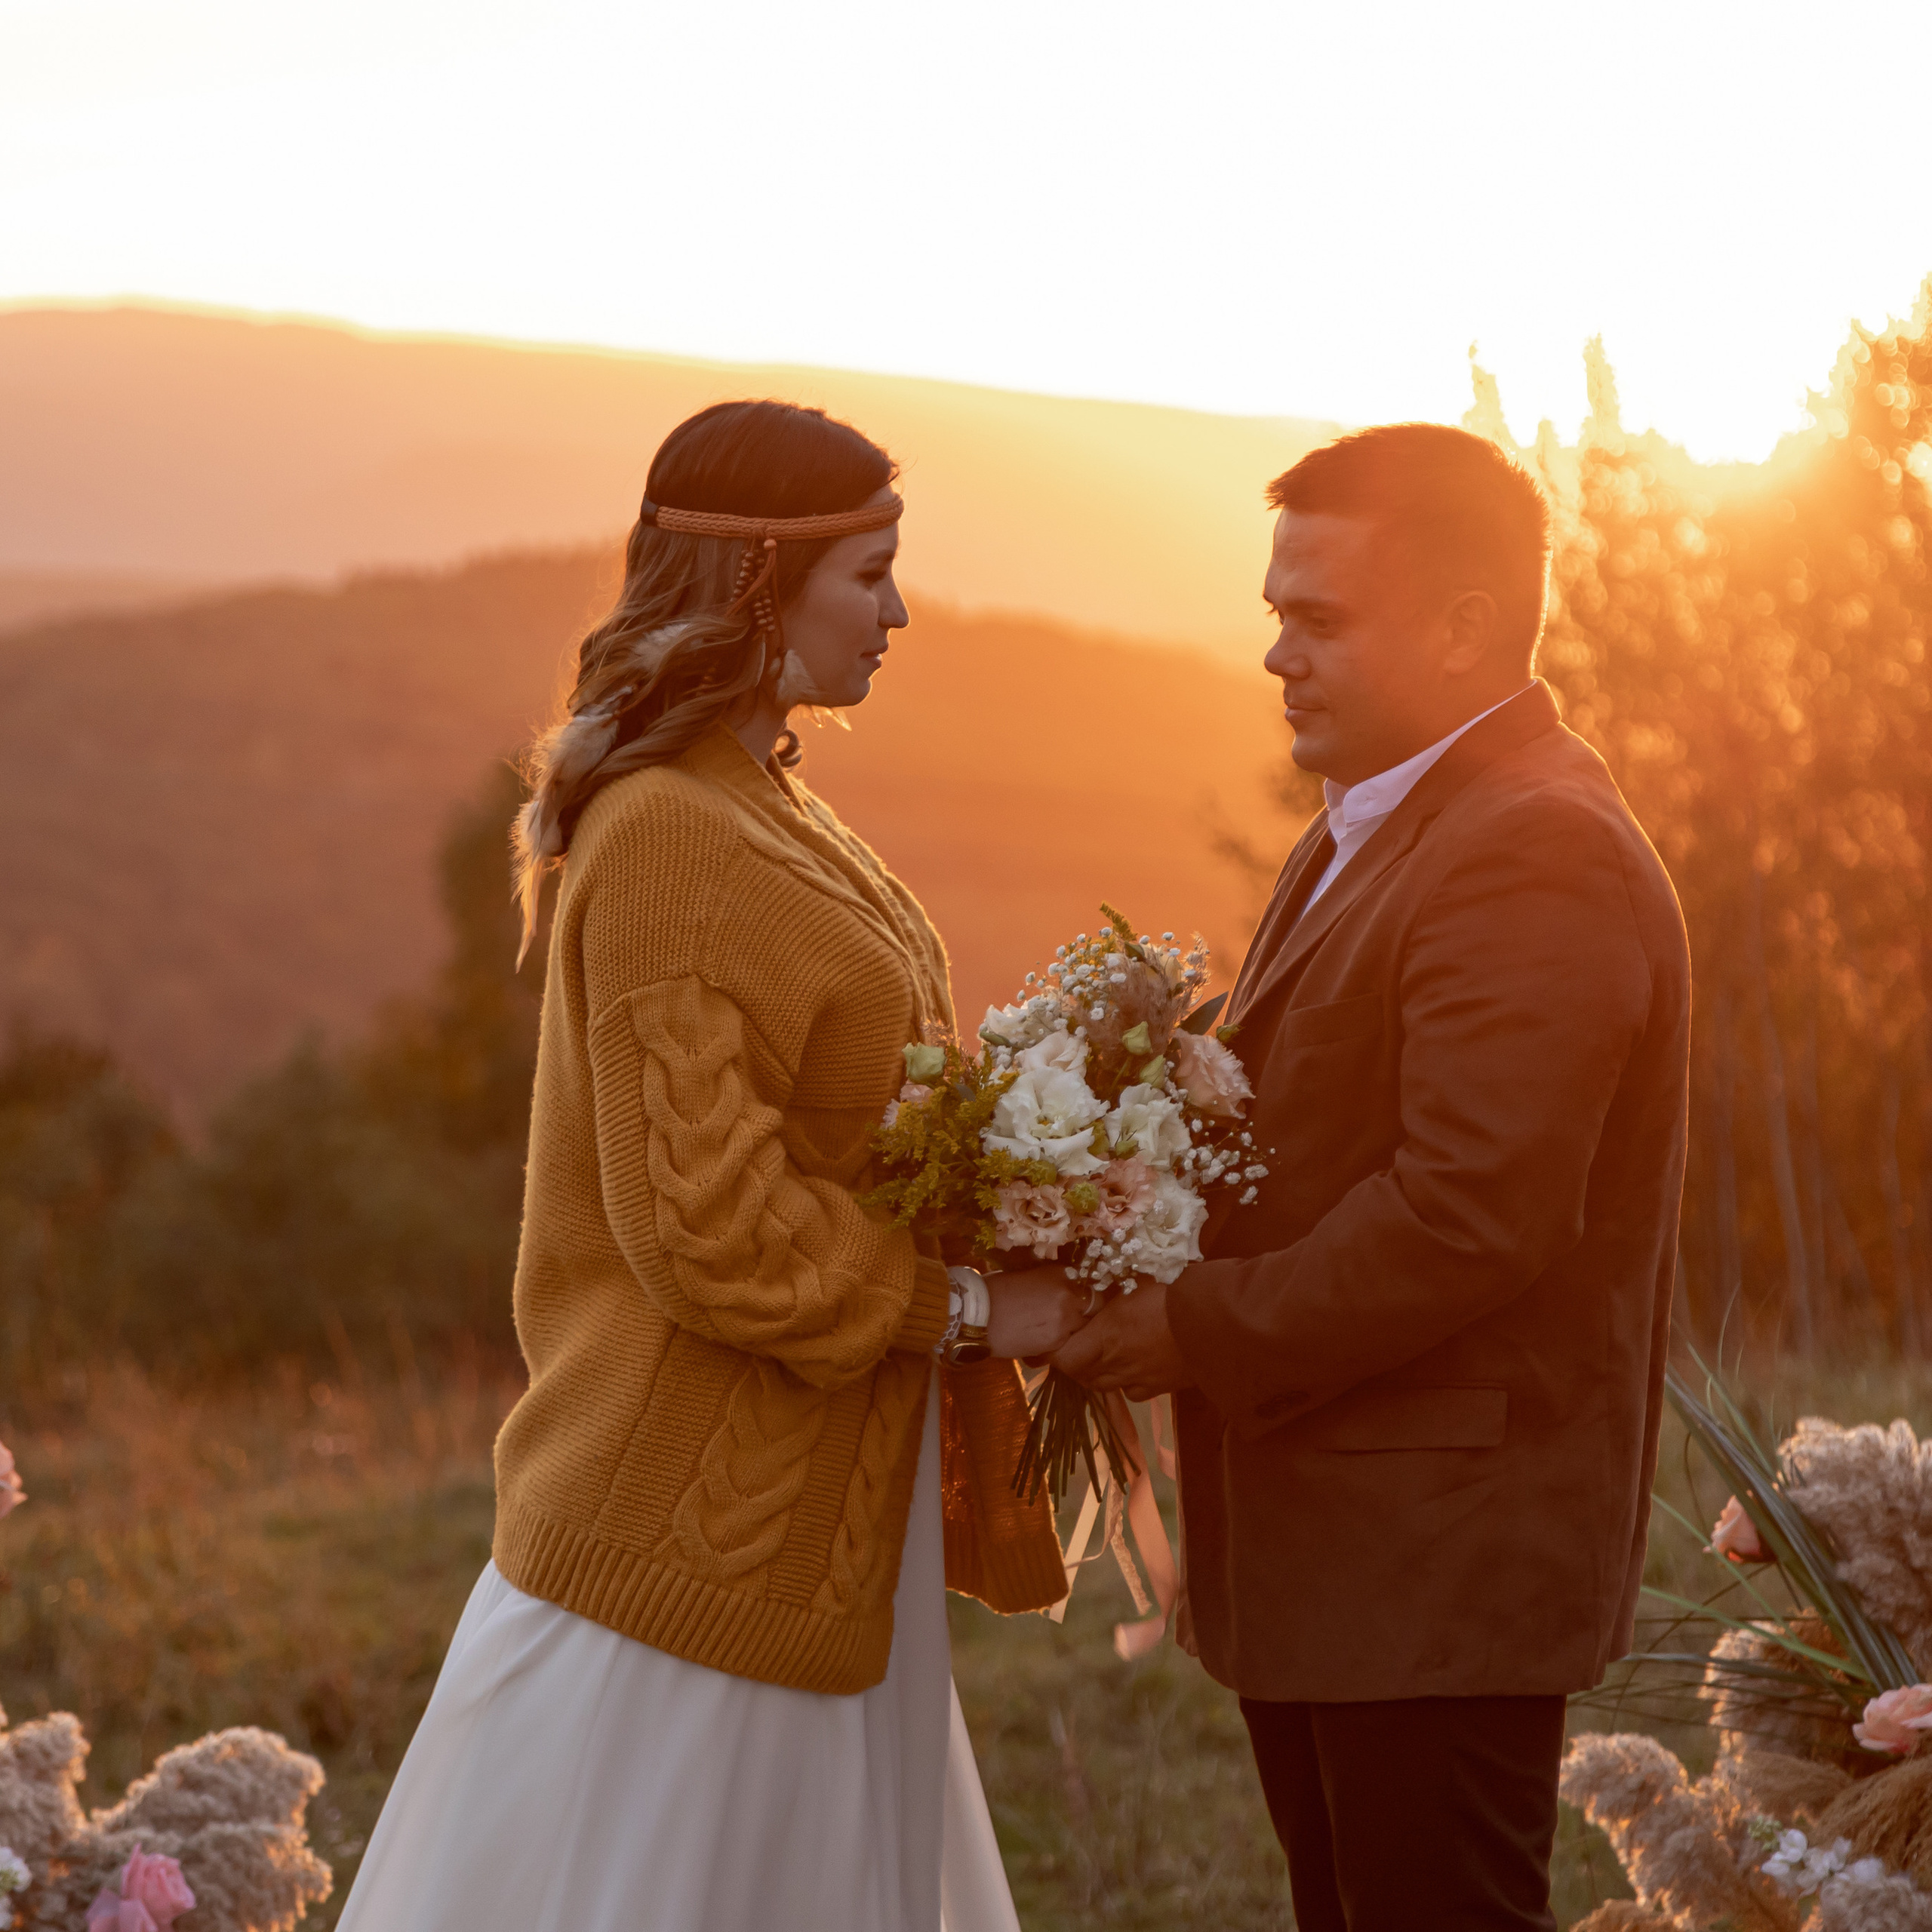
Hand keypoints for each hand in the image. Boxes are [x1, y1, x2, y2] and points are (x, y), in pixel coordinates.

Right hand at [985, 1266, 1088, 1359]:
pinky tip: (1042, 1335)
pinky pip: (1067, 1340)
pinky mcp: (1056, 1342)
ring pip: (1082, 1326)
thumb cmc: (996, 1289)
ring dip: (1073, 1325)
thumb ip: (1051, 1281)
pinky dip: (1059, 1338)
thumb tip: (1065, 1286)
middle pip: (1094, 1306)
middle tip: (1067, 1312)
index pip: (1088, 1284)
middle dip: (1084, 1309)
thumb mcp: (1027, 1274)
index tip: (1076, 1296)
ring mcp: (1065, 1321)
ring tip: (1051, 1325)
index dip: (1082, 1291)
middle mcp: (1069, 1296)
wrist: (977, 1315)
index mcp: (1061, 1274)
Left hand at [1050, 1279, 1195, 1400]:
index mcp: (1105, 1337)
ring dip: (1098, 1373)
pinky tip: (1134, 1367)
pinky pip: (1133, 1393)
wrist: (1216, 1318)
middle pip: (1081, 1375)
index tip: (1060, 1337)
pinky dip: (1127, 1383)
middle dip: (1075, 1362)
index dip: (1056, 1351)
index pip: (1064, 1359)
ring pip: (1105, 1386)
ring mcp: (1139, 1380)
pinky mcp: (1161, 1388)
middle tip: (1080, 1343)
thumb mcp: (1136, 1279)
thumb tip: (1095, 1280)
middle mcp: (1117, 1364)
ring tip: (1104, 1355)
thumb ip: (1111, 1286)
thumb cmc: (1173, 1291)